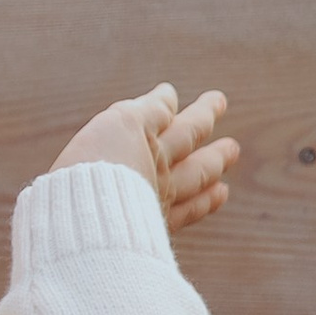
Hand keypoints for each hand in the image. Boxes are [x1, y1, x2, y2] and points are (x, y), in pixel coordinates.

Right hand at [51, 85, 234, 235]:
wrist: (86, 219)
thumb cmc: (83, 172)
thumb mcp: (106, 129)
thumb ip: (136, 115)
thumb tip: (160, 99)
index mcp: (132, 132)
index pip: (155, 110)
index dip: (162, 101)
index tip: (168, 93)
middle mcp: (154, 159)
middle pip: (186, 133)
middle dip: (201, 117)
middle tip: (218, 101)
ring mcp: (161, 190)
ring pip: (198, 170)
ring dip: (215, 158)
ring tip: (232, 150)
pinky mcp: (160, 221)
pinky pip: (191, 207)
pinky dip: (207, 199)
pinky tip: (220, 193)